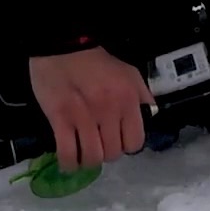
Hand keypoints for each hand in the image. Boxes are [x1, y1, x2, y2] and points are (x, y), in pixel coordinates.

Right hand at [28, 47, 156, 172]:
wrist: (63, 47)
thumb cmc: (97, 62)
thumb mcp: (129, 73)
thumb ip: (142, 96)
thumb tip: (149, 117)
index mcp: (128, 99)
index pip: (135, 142)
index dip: (126, 145)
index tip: (118, 140)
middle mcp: (109, 111)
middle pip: (113, 153)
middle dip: (106, 153)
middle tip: (98, 145)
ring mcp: (84, 117)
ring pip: (92, 158)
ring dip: (88, 161)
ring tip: (83, 154)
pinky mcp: (60, 119)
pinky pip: (68, 154)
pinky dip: (69, 163)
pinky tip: (69, 161)